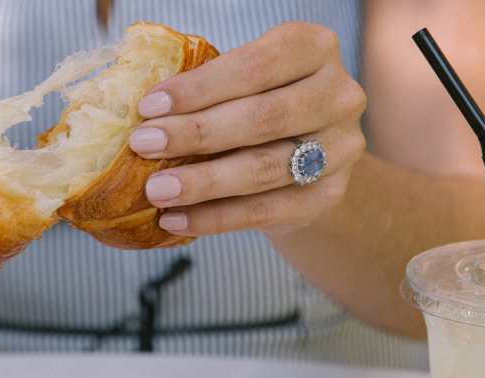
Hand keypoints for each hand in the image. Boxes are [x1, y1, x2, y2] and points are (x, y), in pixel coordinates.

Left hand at [129, 22, 366, 236]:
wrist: (309, 163)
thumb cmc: (261, 110)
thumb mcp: (243, 86)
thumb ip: (208, 91)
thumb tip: (144, 114)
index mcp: (314, 49)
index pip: (255, 66)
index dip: (199, 88)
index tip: (148, 107)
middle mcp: (339, 95)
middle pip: (261, 118)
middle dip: (195, 133)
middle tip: (143, 145)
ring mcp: (340, 149)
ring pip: (263, 168)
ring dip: (202, 182)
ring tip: (156, 191)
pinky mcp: (327, 196)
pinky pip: (264, 210)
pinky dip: (214, 218)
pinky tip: (175, 220)